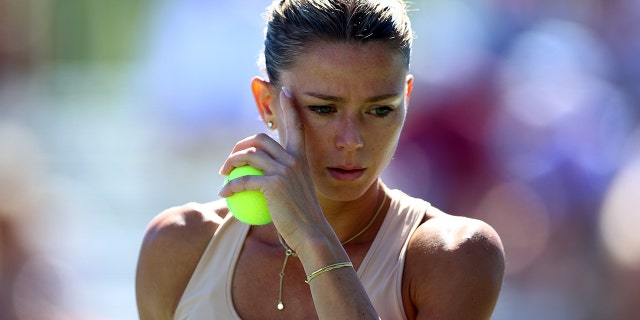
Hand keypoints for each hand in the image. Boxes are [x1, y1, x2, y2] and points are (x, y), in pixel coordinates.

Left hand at [218, 87, 326, 246]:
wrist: (312, 234)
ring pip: (249, 155)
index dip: (290, 107)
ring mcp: (284, 170)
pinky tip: (223, 192)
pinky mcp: (273, 184)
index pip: (296, 127)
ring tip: (223, 174)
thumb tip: (264, 181)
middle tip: (231, 160)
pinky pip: (244, 180)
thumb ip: (283, 183)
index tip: (286, 91)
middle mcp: (293, 160)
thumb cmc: (302, 219)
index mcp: (301, 159)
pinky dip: (230, 186)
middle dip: (241, 144)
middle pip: (261, 139)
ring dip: (231, 163)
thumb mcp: (295, 195)